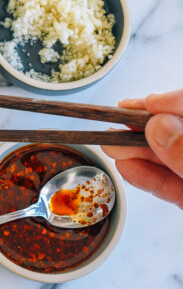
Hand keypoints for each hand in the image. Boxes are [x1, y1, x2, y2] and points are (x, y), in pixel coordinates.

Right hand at [102, 90, 182, 207]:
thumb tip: (160, 126)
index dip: (172, 102)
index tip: (146, 102)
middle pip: (179, 133)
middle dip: (146, 128)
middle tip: (116, 122)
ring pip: (171, 159)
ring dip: (139, 153)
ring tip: (112, 147)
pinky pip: (171, 185)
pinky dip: (148, 178)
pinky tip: (127, 168)